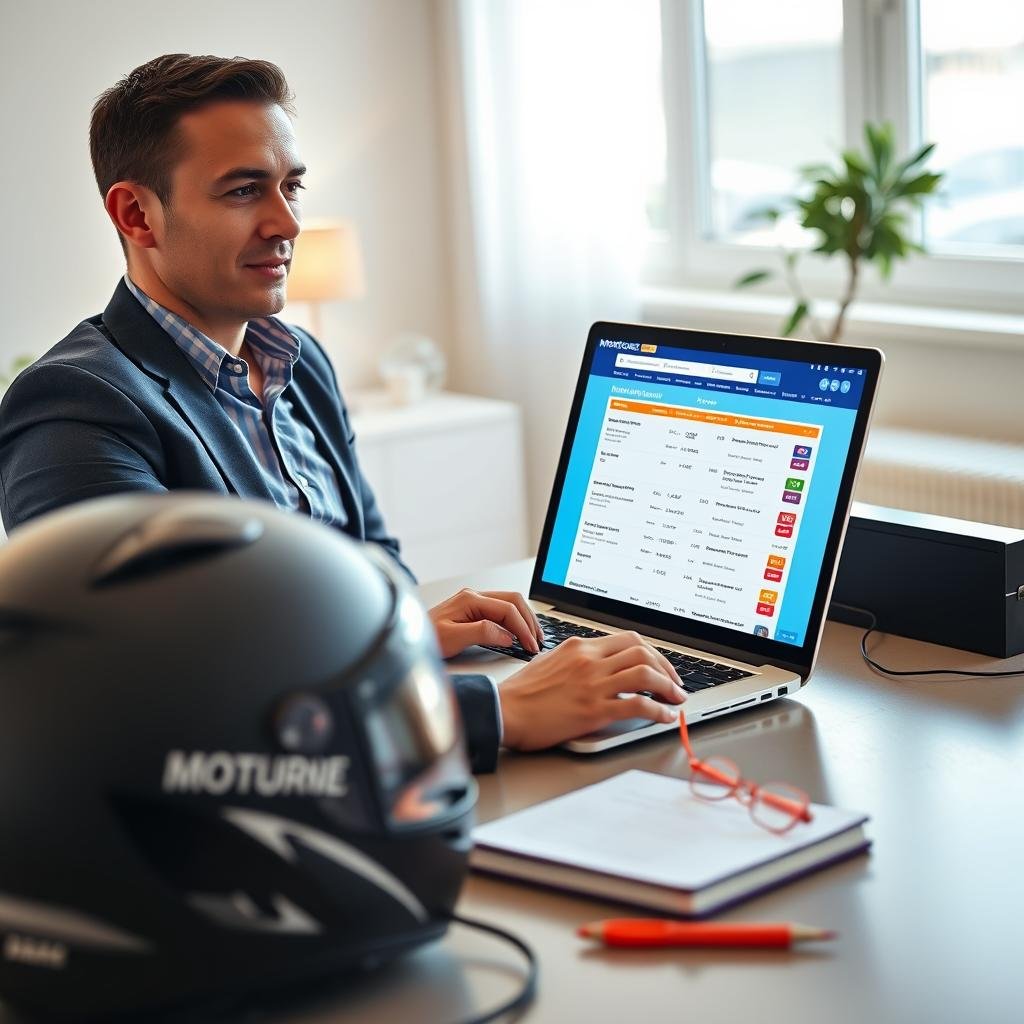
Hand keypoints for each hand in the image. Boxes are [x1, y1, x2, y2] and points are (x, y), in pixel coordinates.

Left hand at [428, 588, 544, 658]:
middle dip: (528, 621)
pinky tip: (517, 633)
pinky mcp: (473, 611)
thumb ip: (482, 633)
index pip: (507, 609)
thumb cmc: (424, 638)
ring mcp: (473, 602)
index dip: (523, 627)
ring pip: (509, 604)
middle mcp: (474, 596)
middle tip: (537, 641)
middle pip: (513, 601)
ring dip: (523, 620)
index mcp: (470, 600)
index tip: (530, 644)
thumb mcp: (453, 638)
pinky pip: (500, 611)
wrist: (406, 639)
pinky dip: (514, 621)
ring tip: (533, 637)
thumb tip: (506, 635)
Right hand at [498, 631, 685, 750]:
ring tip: (676, 699)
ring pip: (646, 674)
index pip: (628, 640)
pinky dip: (658, 710)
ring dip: (669, 687)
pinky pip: (638, 705)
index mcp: (580, 647)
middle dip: (667, 668)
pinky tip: (664, 716)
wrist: (504, 711)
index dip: (653, 653)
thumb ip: (576, 660)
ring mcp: (593, 684)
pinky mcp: (594, 710)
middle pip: (643, 652)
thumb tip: (597, 666)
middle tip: (675, 684)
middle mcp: (590, 661)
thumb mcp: (550, 661)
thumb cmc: (521, 692)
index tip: (661, 667)